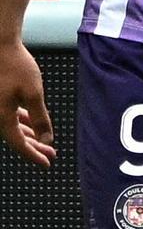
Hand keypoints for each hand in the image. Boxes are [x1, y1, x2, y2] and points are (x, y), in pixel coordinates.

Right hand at [0, 40, 52, 164]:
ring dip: (29, 134)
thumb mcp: (33, 93)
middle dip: (34, 147)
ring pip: (12, 126)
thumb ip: (40, 117)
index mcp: (0, 116)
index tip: (47, 163)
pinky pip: (9, 115)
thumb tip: (46, 139)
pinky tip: (32, 123)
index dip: (33, 154)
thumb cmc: (16, 65)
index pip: (18, 143)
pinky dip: (22, 121)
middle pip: (14, 137)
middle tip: (51, 155)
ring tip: (45, 142)